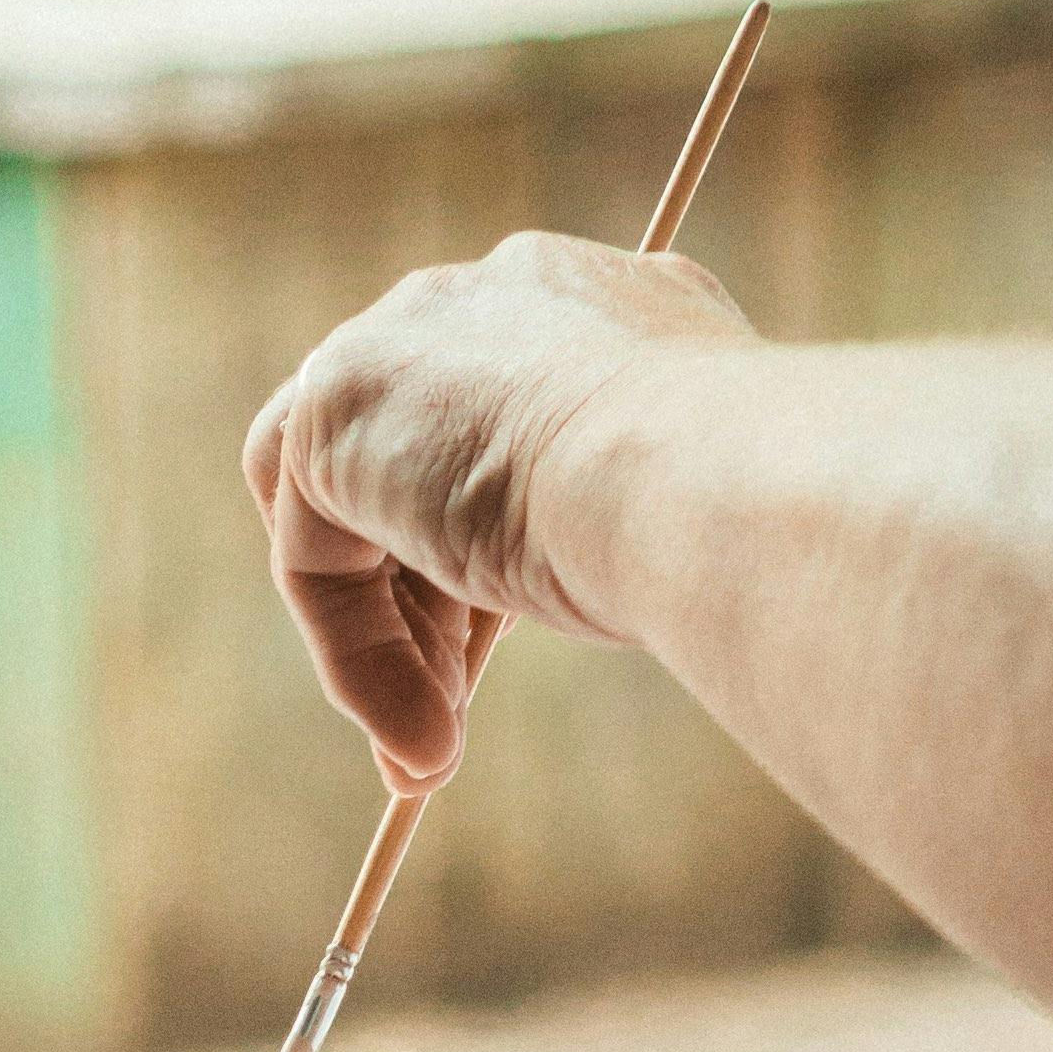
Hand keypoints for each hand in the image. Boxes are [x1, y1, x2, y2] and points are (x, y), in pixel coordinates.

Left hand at [242, 235, 755, 791]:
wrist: (713, 481)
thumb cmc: (736, 510)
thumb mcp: (673, 505)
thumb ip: (614, 510)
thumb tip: (585, 584)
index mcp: (582, 304)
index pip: (501, 424)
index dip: (490, 551)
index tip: (508, 646)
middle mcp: (484, 299)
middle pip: (411, 468)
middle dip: (428, 608)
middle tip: (451, 724)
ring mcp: (401, 340)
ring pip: (350, 518)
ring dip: (388, 646)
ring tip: (439, 752)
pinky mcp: (335, 408)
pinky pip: (316, 562)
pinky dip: (359, 661)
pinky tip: (427, 736)